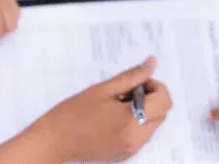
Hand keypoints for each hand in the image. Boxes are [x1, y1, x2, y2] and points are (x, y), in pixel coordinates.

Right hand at [32, 57, 172, 162]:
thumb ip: (131, 76)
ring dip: (143, 111)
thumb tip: (151, 64)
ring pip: (152, 125)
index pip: (164, 100)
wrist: (54, 140)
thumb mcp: (103, 89)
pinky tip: (114, 119)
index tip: (135, 83)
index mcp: (132, 121)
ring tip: (117, 106)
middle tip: (125, 92)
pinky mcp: (124, 155)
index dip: (153, 86)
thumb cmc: (74, 112)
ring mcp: (131, 149)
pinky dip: (135, 124)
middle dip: (150, 98)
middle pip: (161, 113)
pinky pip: (141, 136)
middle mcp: (136, 139)